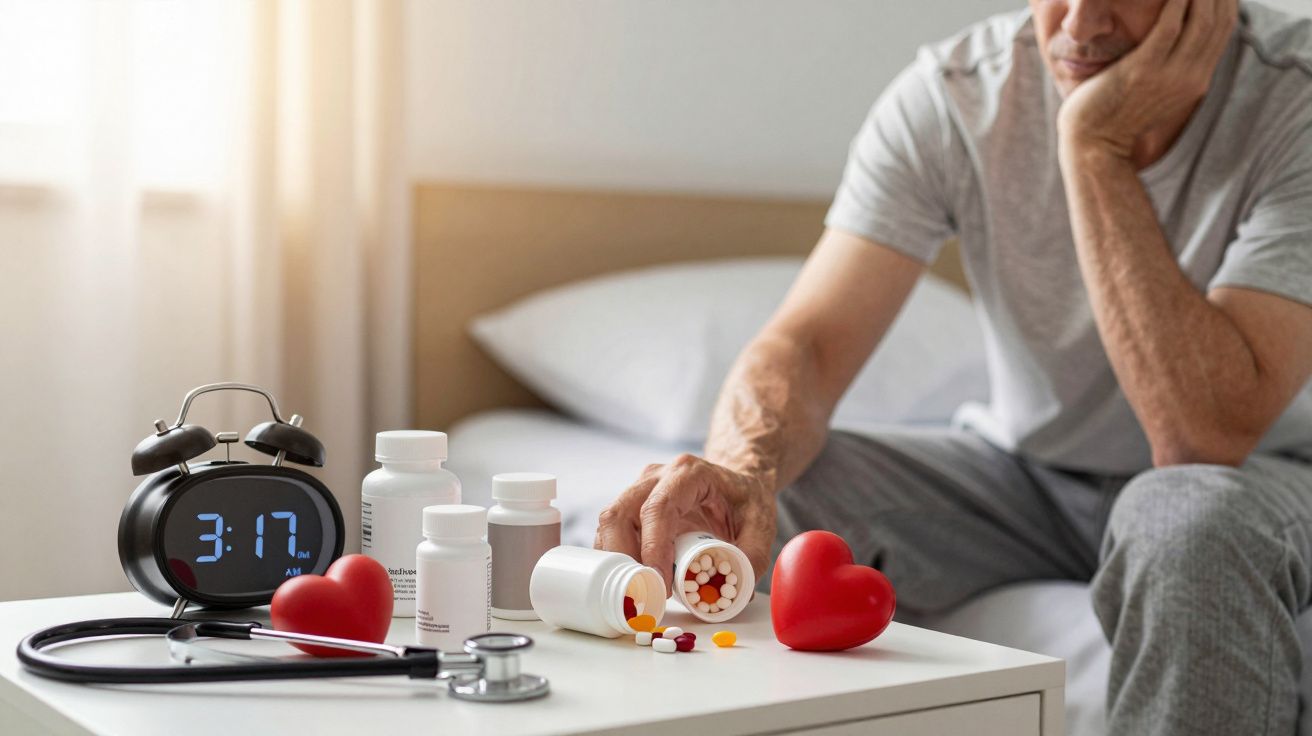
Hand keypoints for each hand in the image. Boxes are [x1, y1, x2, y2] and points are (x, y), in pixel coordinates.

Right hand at [594, 454, 776, 593]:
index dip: (653, 546)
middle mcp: (657, 477)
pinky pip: (612, 534)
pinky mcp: (632, 508)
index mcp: (689, 474)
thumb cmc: (746, 499)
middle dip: (622, 558)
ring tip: (636, 590)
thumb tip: (732, 590)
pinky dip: (617, 559)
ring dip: (616, 561)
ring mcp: (640, 490)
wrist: (737, 483)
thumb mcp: (762, 524)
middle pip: (620, 513)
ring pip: (610, 524)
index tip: (659, 582)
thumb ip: (752, 556)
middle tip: (639, 593)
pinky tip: (633, 580)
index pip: (659, 508)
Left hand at [1057, 0, 1235, 161]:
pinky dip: (1174, 2)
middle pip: (1217, 21)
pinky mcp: (1142, 70)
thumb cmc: (1117, 114)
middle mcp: (1190, 77)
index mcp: (1196, 80)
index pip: (1223, 30)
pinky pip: (1167, 27)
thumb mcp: (1156, 91)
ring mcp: (1168, 74)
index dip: (1225, 1)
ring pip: (1199, 20)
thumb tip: (1174, 40)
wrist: (1095, 147)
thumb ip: (1171, 67)